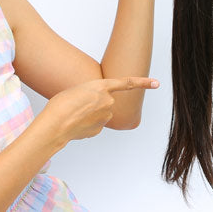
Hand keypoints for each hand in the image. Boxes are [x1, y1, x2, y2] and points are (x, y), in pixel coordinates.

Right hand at [37, 77, 159, 144]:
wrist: (55, 124)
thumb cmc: (61, 104)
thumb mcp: (77, 90)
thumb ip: (92, 95)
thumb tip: (97, 110)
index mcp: (101, 86)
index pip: (127, 83)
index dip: (143, 83)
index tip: (157, 83)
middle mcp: (107, 101)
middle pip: (105, 101)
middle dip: (95, 103)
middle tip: (77, 104)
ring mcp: (105, 117)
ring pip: (100, 114)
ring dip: (90, 114)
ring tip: (74, 113)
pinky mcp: (99, 129)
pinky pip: (95, 124)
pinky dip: (87, 124)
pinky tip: (76, 123)